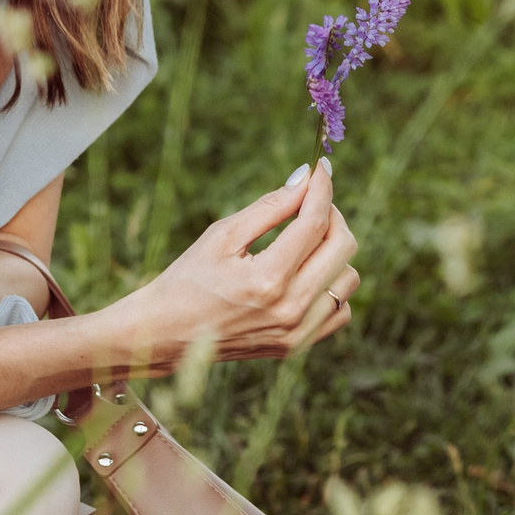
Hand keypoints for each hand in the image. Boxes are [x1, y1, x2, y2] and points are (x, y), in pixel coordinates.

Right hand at [114, 160, 361, 372]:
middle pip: (342, 247)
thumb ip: (270, 207)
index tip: (321, 169)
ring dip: (333, 251)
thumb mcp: (222, 235)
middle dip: (332, 214)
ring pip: (348, 278)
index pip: (314, 223)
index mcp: (267, 279)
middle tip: (310, 203)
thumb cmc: (189, 279)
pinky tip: (305, 274)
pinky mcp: (297, 346)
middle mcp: (290, 309)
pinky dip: (331, 285)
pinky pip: (340, 310)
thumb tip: (306, 178)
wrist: (166, 335)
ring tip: (303, 241)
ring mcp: (297, 333)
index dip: (322, 190)